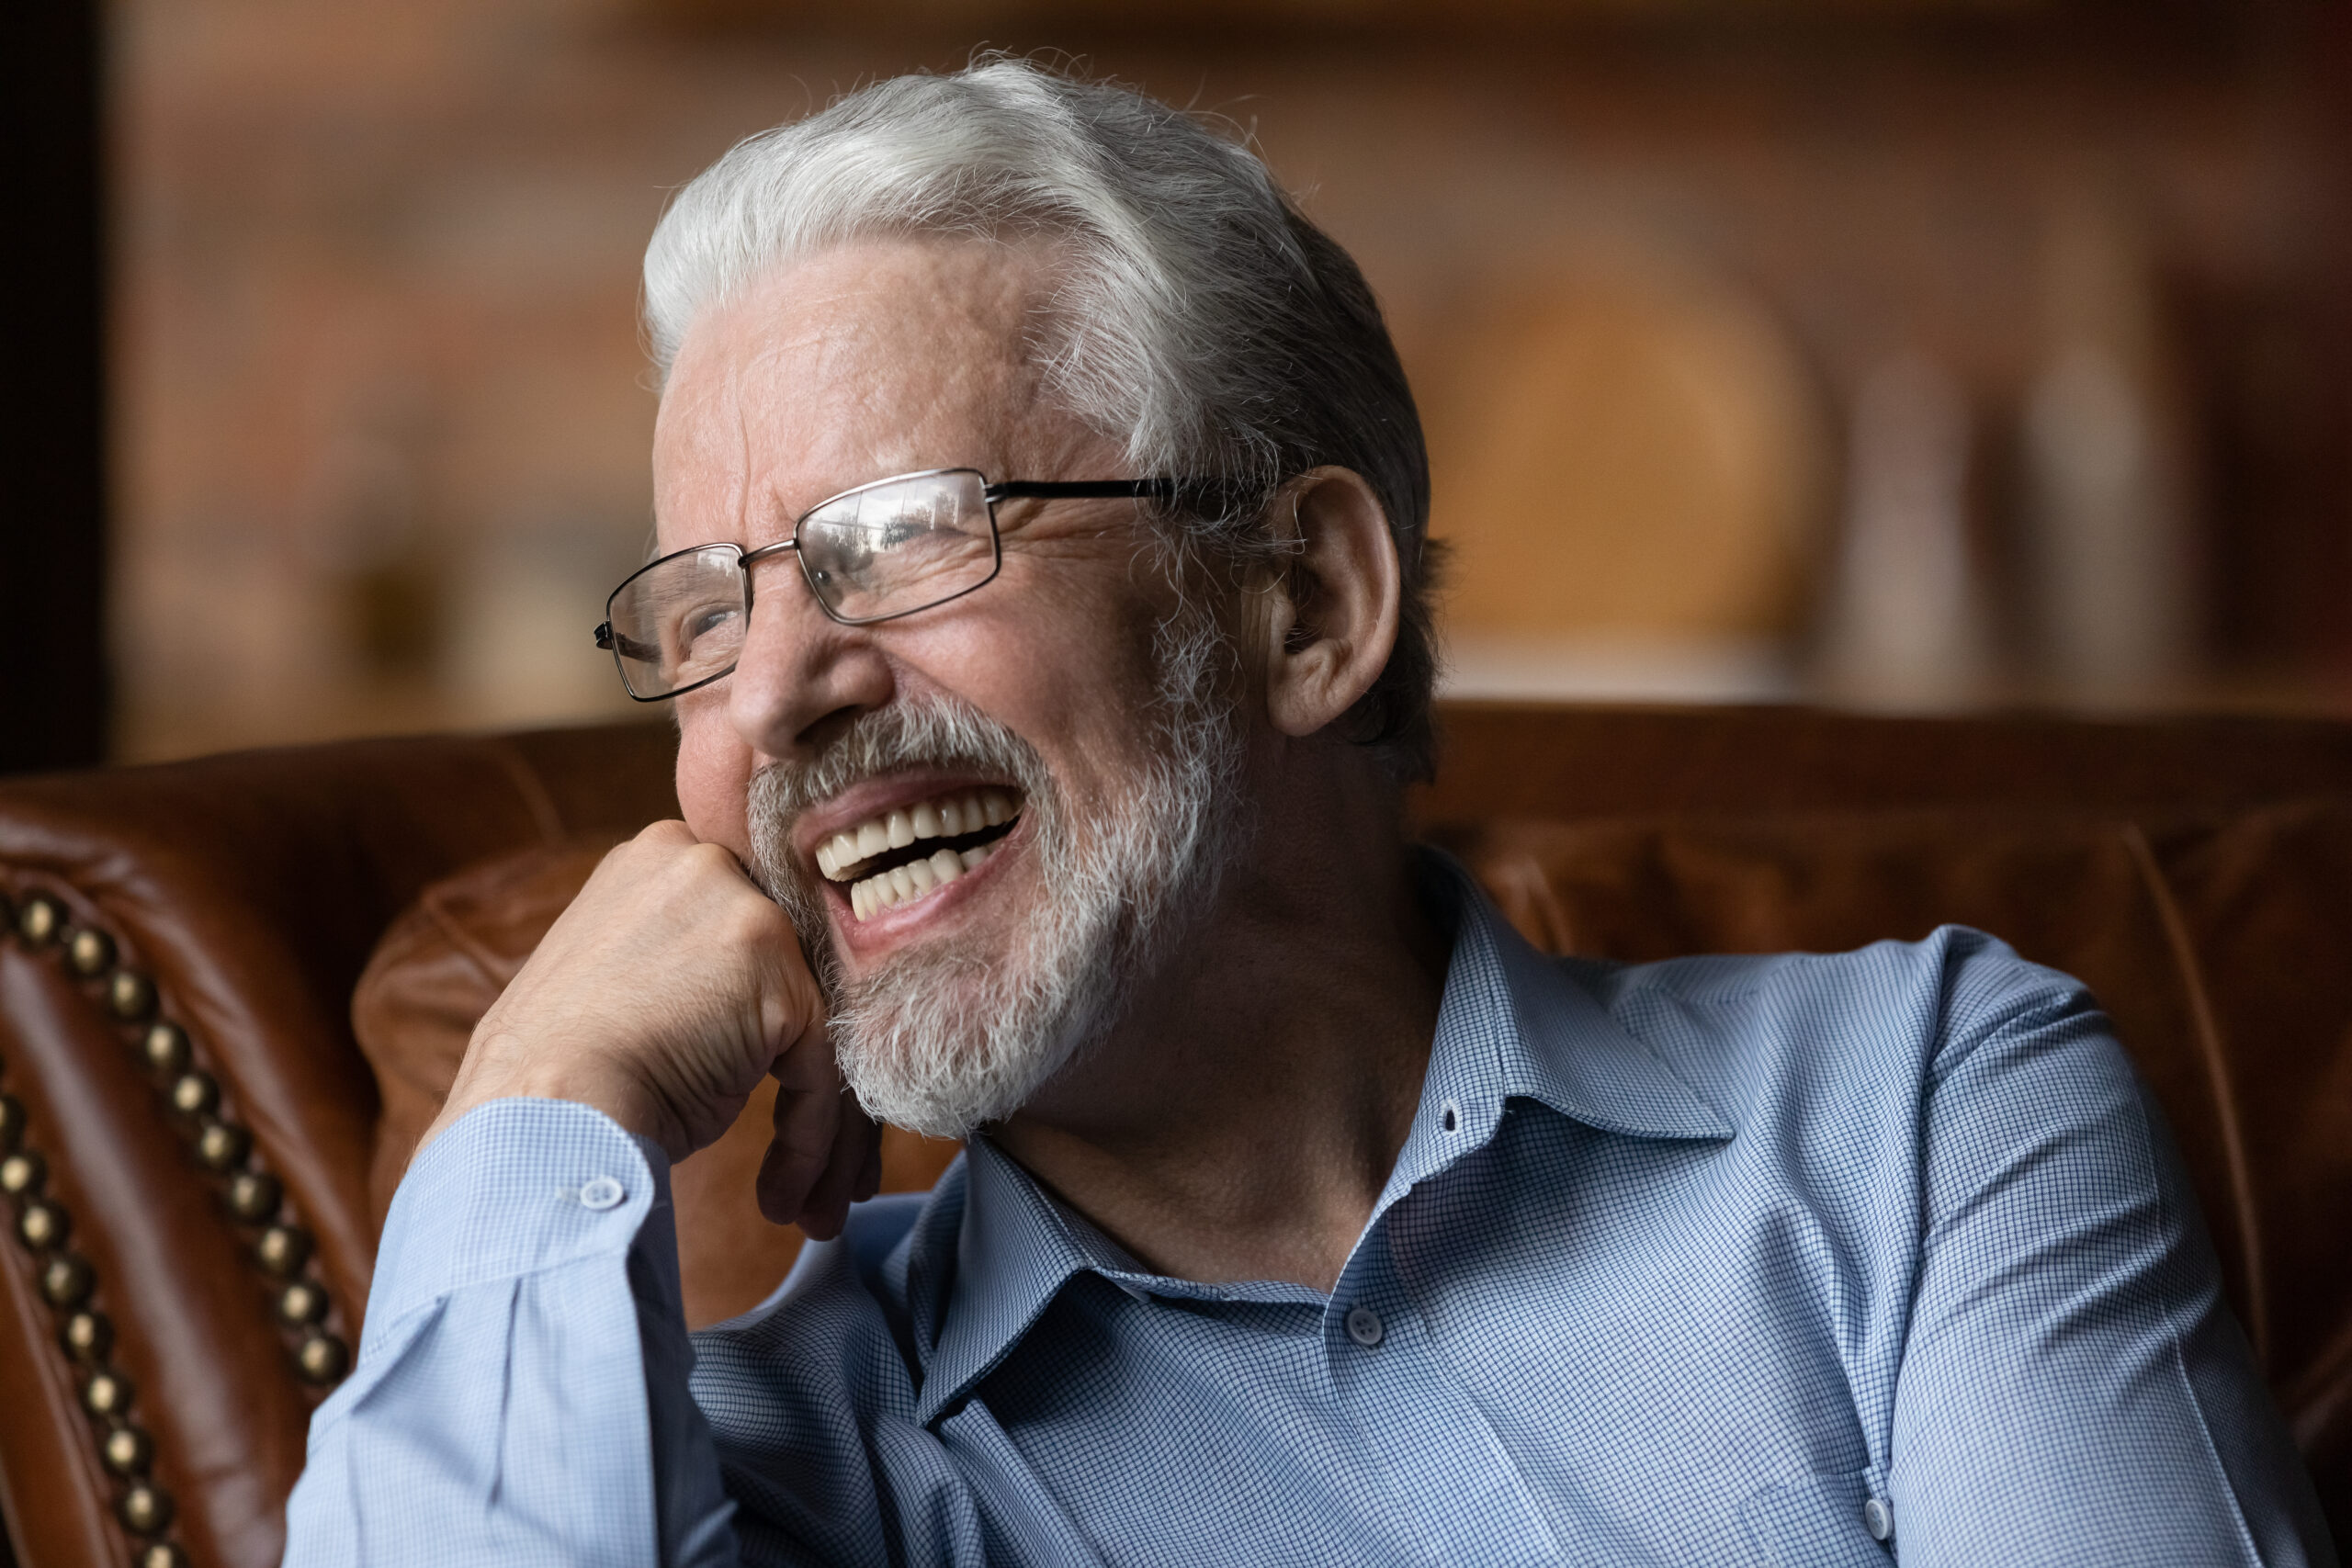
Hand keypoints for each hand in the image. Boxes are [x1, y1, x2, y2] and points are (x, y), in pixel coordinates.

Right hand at [419, 822, 878, 1237]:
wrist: (538, 1115)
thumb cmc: (557, 1080)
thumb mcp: (620, 988)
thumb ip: (685, 971)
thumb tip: (740, 1015)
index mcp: (660, 860)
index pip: (749, 936)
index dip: (766, 1022)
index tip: (772, 1092)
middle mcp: (707, 866)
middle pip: (796, 975)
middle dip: (810, 1076)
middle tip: (815, 1163)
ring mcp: (746, 910)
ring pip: (817, 1026)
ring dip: (820, 1127)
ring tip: (811, 1205)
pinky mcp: (777, 971)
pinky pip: (821, 1066)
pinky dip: (810, 1138)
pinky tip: (780, 1196)